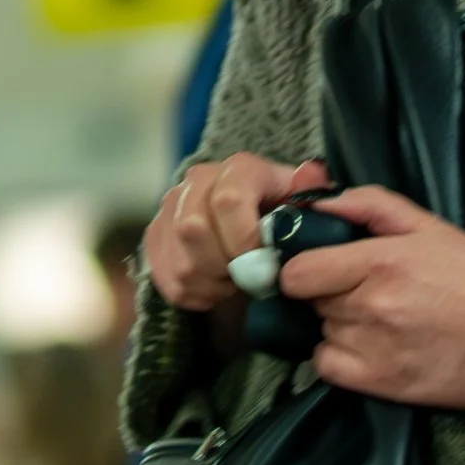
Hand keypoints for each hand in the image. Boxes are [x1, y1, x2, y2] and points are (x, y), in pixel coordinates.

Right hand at [144, 153, 332, 316]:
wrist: (253, 233)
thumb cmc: (284, 222)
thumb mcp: (305, 207)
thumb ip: (310, 193)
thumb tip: (310, 175)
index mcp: (238, 169)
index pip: (227, 201)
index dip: (245, 242)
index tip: (265, 265)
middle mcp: (197, 180)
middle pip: (194, 231)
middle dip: (226, 267)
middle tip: (249, 278)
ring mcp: (170, 208)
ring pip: (181, 263)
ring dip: (213, 285)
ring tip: (233, 282)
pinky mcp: (154, 237)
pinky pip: (167, 280)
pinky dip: (195, 295)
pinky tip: (214, 288)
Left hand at [279, 188, 464, 409]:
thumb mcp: (428, 227)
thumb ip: (369, 205)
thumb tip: (318, 201)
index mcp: (381, 261)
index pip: (297, 272)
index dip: (303, 267)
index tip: (319, 268)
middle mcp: (370, 305)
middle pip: (312, 300)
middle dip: (330, 292)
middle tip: (364, 291)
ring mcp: (372, 347)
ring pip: (322, 331)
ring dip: (339, 325)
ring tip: (378, 321)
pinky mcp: (378, 383)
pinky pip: (327, 366)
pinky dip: (338, 357)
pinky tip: (367, 348)